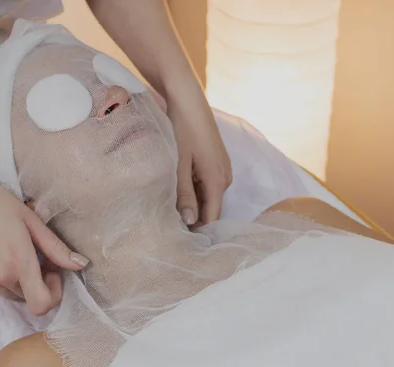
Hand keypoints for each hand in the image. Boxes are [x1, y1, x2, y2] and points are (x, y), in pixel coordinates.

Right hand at [0, 164, 87, 315]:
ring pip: (8, 293)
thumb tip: (81, 265)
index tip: (52, 273)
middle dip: (36, 282)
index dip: (53, 294)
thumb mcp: (31, 220)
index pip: (42, 305)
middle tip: (32, 255)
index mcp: (19, 262)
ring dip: (15, 280)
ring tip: (9, 250)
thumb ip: (57, 248)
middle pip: (27, 297)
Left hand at [167, 95, 231, 226]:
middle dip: (193, 218)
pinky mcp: (215, 161)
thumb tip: (190, 222)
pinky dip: (194, 190)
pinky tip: (176, 190)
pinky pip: (206, 184)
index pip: (212, 218)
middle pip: (210, 209)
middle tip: (169, 228)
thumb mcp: (178, 165)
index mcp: (218, 181)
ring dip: (192, 204)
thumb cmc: (181, 129)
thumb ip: (184, 194)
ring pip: (207, 196)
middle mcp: (225, 177)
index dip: (197, 232)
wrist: (186, 97)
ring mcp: (222, 168)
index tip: (179, 241)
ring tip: (169, 212)